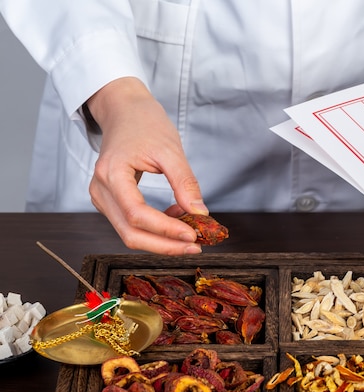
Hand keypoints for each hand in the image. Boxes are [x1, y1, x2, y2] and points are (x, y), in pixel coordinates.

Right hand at [86, 77, 207, 254]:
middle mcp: (100, 190)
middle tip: (195, 245)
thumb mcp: (171, 150)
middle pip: (130, 233)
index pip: (136, 214)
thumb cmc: (145, 123)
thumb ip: (185, 182)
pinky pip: (131, 224)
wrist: (125, 111)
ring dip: (162, 239)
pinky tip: (177, 217)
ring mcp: (102, 198)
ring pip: (129, 233)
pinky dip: (155, 228)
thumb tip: (200, 213)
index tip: (193, 235)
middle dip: (165, 244)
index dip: (165, 230)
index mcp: (111, 174)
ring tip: (191, 229)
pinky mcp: (110, 202)